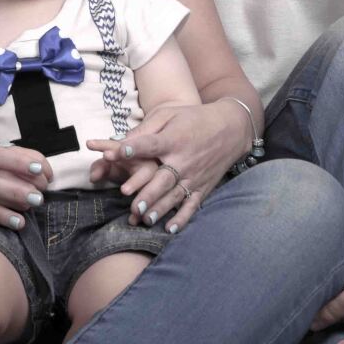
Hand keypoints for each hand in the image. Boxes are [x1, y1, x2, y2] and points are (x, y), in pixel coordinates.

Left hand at [86, 100, 250, 231]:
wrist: (231, 127)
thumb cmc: (193, 118)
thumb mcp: (169, 114)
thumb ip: (146, 129)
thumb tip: (120, 142)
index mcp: (173, 140)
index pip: (149, 145)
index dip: (131, 149)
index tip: (111, 154)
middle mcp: (184, 160)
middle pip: (163, 179)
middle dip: (148, 193)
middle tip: (133, 205)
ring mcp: (195, 176)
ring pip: (175, 196)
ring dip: (160, 209)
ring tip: (145, 219)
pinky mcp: (203, 186)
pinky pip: (192, 204)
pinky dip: (183, 218)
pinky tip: (170, 229)